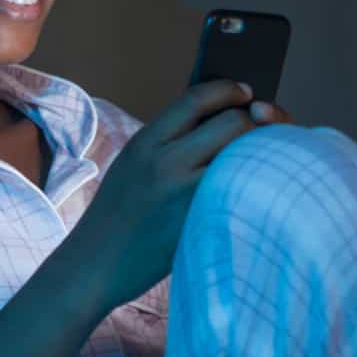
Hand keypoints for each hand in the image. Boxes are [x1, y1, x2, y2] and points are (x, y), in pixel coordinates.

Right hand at [56, 80, 288, 315]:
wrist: (93, 266)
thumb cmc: (115, 220)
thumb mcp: (132, 167)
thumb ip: (166, 145)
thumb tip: (216, 124)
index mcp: (145, 142)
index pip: (196, 98)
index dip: (229, 90)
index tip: (247, 94)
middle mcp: (163, 160)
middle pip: (230, 123)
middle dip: (255, 124)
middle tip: (264, 135)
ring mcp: (181, 191)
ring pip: (242, 155)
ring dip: (260, 154)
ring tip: (262, 162)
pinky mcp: (197, 220)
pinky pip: (239, 190)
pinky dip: (254, 185)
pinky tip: (257, 191)